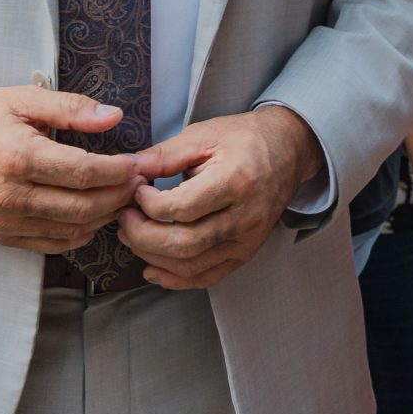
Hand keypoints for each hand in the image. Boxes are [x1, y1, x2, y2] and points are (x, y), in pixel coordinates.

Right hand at [0, 87, 141, 252]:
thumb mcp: (26, 98)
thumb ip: (72, 108)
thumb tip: (114, 117)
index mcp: (17, 157)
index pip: (82, 173)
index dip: (118, 172)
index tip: (137, 164)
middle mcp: (10, 195)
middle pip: (82, 207)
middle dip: (118, 196)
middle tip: (137, 183)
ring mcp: (5, 220)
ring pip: (72, 230)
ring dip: (104, 216)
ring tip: (121, 197)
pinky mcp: (2, 234)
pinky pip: (52, 244)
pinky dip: (79, 234)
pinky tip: (93, 216)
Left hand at [117, 106, 322, 289]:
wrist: (289, 150)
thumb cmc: (245, 138)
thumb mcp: (204, 134)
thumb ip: (165, 155)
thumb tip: (128, 170)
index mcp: (236, 180)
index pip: (183, 207)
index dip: (149, 204)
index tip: (136, 190)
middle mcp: (246, 216)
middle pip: (184, 243)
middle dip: (142, 235)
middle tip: (124, 217)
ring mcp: (247, 240)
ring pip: (191, 265)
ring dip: (152, 255)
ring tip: (132, 235)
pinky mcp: (245, 253)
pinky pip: (207, 277)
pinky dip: (175, 279)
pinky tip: (151, 268)